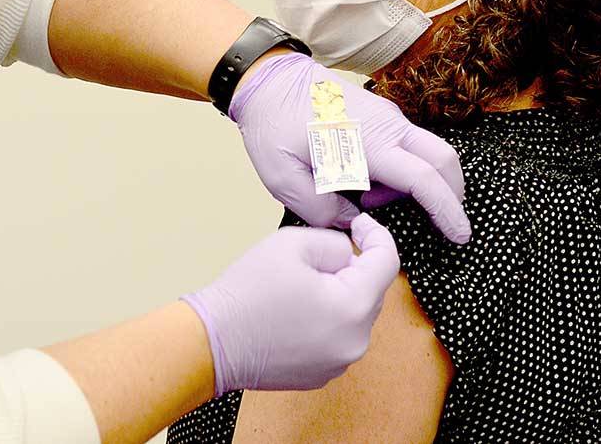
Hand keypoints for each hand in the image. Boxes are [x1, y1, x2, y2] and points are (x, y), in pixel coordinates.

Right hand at [182, 214, 400, 394]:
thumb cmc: (248, 292)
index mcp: (353, 307)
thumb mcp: (294, 243)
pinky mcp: (323, 374)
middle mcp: (354, 341)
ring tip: (299, 287)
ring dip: (339, 295)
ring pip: (355, 315)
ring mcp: (340, 362)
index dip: (377, 235)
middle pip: (372, 291)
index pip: (387, 262)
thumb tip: (348, 256)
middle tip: (313, 258)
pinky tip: (295, 312)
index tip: (360, 225)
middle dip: (351, 268)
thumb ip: (334, 243)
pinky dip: (327, 320)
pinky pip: (339, 336)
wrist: (212, 341)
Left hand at [230, 52, 469, 241]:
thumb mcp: (284, 178)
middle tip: (439, 223)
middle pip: (444, 160)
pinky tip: (367, 181)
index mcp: (367, 143)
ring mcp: (387, 115)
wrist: (268, 79)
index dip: (447, 211)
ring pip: (428, 152)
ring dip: (418, 183)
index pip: (424, 180)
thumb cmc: (273, 125)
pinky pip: (409, 144)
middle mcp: (387, 126)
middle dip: (452, 194)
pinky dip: (404, 168)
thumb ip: (320, 209)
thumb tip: (351, 222)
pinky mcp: (381, 113)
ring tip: (367, 197)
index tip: (460, 235)